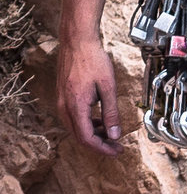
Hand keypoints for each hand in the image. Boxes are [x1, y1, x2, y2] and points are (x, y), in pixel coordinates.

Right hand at [57, 39, 123, 155]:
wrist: (77, 42)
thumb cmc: (94, 60)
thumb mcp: (108, 87)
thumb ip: (111, 112)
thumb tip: (114, 134)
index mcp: (76, 106)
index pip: (87, 138)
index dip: (102, 148)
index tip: (117, 151)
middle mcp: (65, 107)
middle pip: (80, 137)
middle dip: (99, 145)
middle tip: (117, 147)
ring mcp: (62, 102)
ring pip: (76, 129)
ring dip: (94, 135)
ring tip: (112, 134)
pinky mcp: (64, 97)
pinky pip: (74, 118)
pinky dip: (88, 124)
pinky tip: (101, 121)